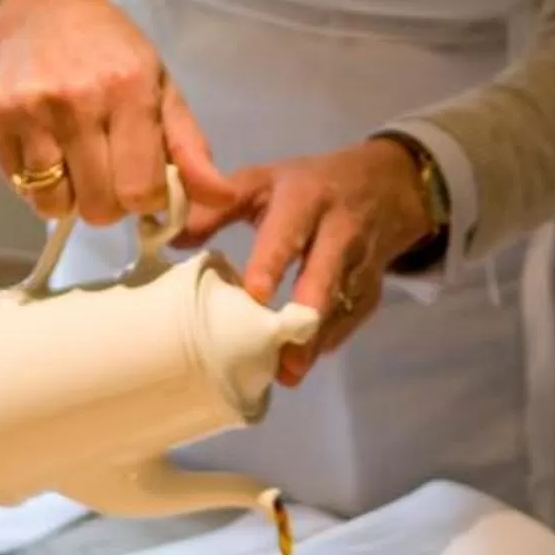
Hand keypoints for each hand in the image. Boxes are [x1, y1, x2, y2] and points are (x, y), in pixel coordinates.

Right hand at [0, 0, 235, 226]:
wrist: (42, 10)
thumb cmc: (112, 54)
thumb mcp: (162, 88)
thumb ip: (190, 148)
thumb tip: (221, 198)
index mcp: (130, 92)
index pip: (140, 190)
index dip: (145, 199)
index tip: (141, 180)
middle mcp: (78, 102)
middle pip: (97, 207)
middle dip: (108, 202)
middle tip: (107, 172)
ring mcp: (31, 111)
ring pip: (54, 205)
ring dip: (70, 196)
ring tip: (75, 161)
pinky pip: (19, 188)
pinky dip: (36, 183)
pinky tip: (47, 149)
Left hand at [181, 136, 434, 383]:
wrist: (383, 186)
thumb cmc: (307, 186)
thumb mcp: (263, 182)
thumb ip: (217, 208)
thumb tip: (171, 238)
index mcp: (304, 198)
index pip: (288, 230)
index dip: (273, 261)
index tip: (255, 295)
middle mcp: (338, 229)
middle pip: (327, 271)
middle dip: (306, 311)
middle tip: (282, 350)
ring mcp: (361, 261)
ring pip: (342, 303)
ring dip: (316, 339)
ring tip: (289, 373)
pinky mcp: (373, 287)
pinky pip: (353, 318)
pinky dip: (330, 340)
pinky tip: (306, 361)